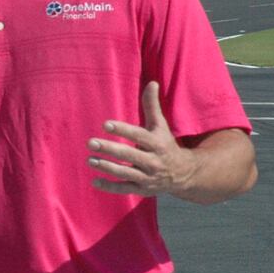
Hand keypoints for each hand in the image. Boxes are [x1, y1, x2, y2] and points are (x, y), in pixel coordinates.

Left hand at [87, 82, 195, 197]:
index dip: (122, 130)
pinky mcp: (142, 189)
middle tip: (91, 142)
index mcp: (157, 143)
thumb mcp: (160, 126)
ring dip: (106, 167)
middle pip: (129, 155)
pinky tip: (94, 181)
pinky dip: (109, 187)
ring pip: (125, 172)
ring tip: (90, 159)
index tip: (106, 124)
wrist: (183, 173)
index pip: (138, 136)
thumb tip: (152, 83)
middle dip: (110, 149)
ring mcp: (147, 177)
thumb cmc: (166, 144)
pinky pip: (124, 188)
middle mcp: (153, 161)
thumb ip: (152, 106)